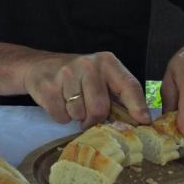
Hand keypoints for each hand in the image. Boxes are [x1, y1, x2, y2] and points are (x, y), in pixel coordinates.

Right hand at [23, 52, 150, 129]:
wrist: (39, 66)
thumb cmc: (77, 77)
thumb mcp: (100, 77)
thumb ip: (117, 95)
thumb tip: (139, 121)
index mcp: (107, 62)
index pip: (128, 84)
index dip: (137, 105)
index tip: (144, 121)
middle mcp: (89, 64)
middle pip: (100, 108)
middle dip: (94, 119)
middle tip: (88, 116)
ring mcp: (67, 74)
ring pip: (79, 114)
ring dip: (76, 116)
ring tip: (71, 102)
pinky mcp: (48, 86)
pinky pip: (61, 116)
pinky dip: (61, 116)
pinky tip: (59, 102)